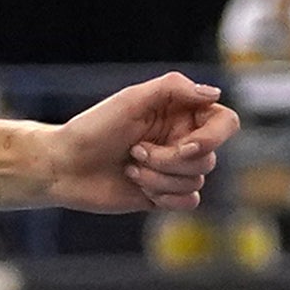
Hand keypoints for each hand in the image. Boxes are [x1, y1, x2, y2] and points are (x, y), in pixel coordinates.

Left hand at [47, 70, 238, 211]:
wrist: (64, 165)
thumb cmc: (93, 128)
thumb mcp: (129, 100)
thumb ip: (172, 88)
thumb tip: (214, 93)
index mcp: (179, 113)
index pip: (225, 122)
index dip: (213, 137)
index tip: (186, 145)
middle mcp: (181, 139)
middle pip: (209, 158)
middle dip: (169, 160)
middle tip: (135, 151)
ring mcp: (174, 168)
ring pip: (196, 181)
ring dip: (158, 178)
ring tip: (129, 167)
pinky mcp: (165, 193)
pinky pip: (189, 201)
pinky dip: (164, 195)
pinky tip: (137, 186)